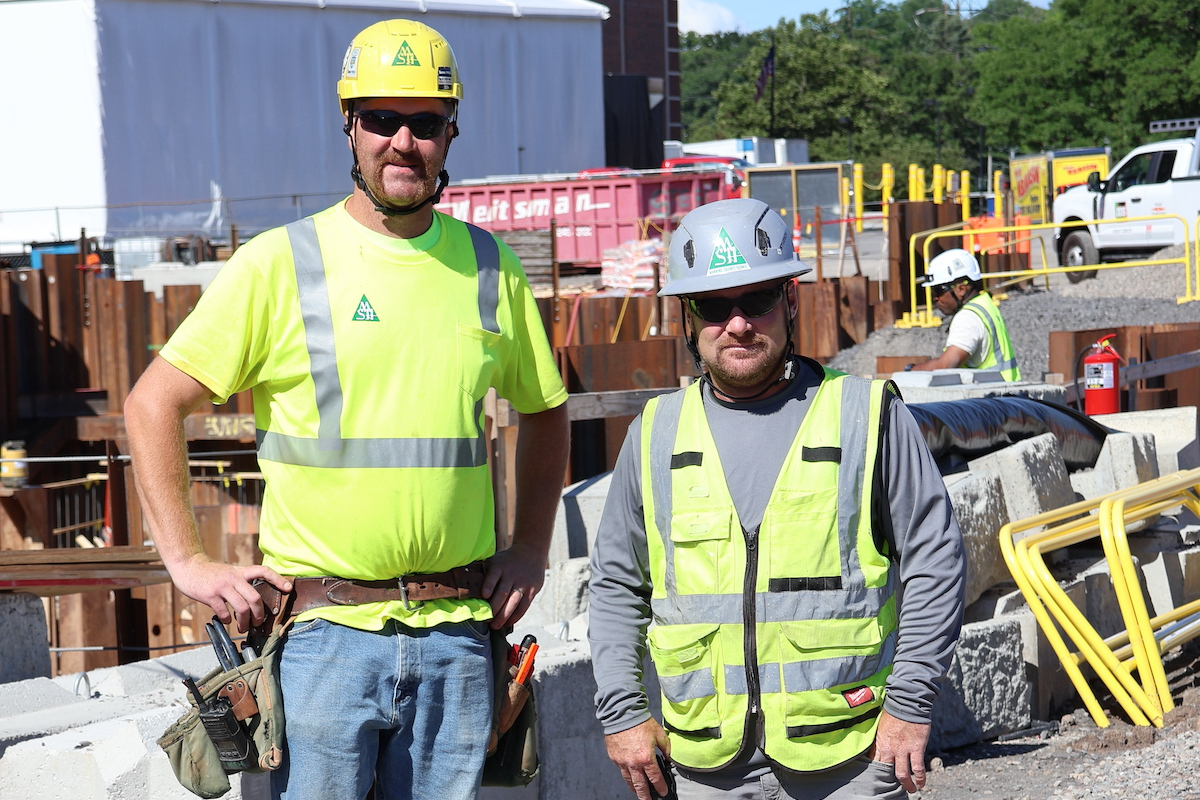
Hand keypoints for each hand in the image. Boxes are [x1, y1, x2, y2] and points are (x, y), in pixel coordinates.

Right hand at [168, 553, 292, 632]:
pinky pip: (224, 612)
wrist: (188, 566)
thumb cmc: (210, 573)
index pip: (264, 572)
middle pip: (255, 597)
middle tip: (258, 623)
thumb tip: (253, 601)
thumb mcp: (229, 572)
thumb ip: (240, 582)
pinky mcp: (210, 595)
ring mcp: (222, 586)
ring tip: (243, 627)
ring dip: (245, 622)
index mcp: (240, 572)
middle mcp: (234, 578)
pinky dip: (228, 620)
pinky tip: (227, 621)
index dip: (278, 579)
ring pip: (242, 608)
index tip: (288, 589)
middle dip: (259, 614)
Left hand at [483, 541, 545, 628]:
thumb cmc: (507, 560)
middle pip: (503, 593)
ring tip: (495, 626)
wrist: (531, 551)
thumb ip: (485, 572)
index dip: (488, 585)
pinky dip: (515, 617)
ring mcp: (523, 583)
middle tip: (485, 620)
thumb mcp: (495, 560)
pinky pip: (523, 607)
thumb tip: (465, 586)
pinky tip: (508, 623)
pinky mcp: (532, 590)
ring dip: (504, 616)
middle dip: (494, 609)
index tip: (484, 595)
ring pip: (513, 602)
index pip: (493, 575)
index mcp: (499, 566)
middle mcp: (511, 574)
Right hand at [604, 719, 670, 799]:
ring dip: (634, 789)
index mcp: (646, 758)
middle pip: (640, 785)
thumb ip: (667, 748)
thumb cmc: (641, 722)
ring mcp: (622, 761)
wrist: (622, 713)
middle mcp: (634, 763)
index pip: (655, 778)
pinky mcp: (614, 757)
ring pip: (629, 781)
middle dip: (645, 796)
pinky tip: (630, 776)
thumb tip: (670, 758)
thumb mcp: (659, 734)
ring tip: (638, 793)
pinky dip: (626, 775)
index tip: (663, 792)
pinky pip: (621, 770)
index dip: (660, 787)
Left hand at [867, 710, 929, 792]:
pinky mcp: (916, 748)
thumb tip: (879, 746)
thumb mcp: (881, 725)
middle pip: (885, 771)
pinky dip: (920, 778)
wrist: (907, 701)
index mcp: (879, 742)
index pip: (873, 761)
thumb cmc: (894, 711)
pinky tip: (921, 784)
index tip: (876, 777)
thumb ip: (881, 738)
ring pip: (902, 774)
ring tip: (910, 789)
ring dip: (906, 784)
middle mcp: (889, 748)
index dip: (874, 772)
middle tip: (892, 787)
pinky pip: (917, 768)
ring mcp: (902, 749)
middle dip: (888, 781)